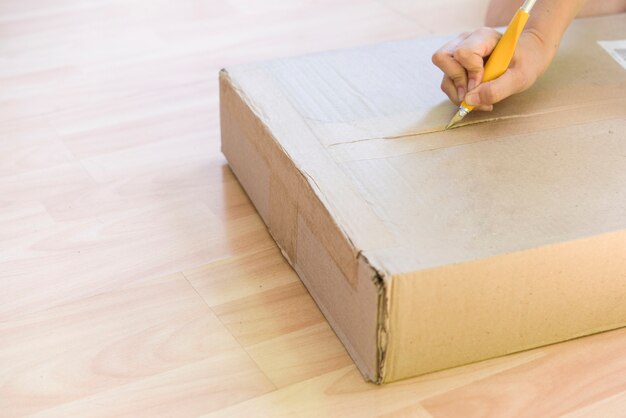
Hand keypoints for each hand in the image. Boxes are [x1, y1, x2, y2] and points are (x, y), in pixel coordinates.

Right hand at [431, 27, 551, 110]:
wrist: (528, 56)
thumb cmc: (526, 62)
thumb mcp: (519, 78)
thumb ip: (496, 90)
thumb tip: (469, 100)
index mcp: (483, 37)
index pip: (463, 53)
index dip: (471, 72)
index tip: (482, 83)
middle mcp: (465, 41)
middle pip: (442, 59)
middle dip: (457, 81)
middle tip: (474, 94)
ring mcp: (458, 53)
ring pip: (444, 75)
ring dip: (457, 93)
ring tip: (479, 101)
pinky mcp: (456, 66)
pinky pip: (447, 83)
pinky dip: (459, 95)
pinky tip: (476, 98)